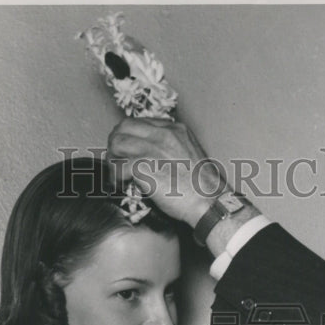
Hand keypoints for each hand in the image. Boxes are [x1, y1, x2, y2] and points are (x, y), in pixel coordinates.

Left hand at [108, 119, 224, 227]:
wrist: (210, 202)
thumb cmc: (203, 186)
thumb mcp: (190, 154)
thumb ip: (170, 147)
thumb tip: (151, 154)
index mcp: (174, 129)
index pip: (138, 123)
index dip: (128, 136)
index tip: (127, 151)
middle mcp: (163, 134)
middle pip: (123, 127)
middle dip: (115, 144)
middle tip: (117, 161)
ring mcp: (152, 149)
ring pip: (116, 143)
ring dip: (113, 159)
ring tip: (118, 174)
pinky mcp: (145, 167)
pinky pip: (118, 167)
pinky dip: (116, 178)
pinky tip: (123, 185)